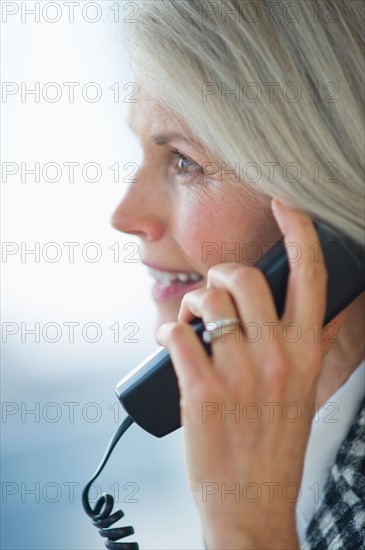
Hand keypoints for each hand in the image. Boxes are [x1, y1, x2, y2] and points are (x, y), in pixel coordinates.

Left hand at [156, 199, 339, 548]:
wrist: (252, 501)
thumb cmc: (275, 441)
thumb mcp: (307, 389)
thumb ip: (316, 345)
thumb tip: (332, 309)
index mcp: (306, 353)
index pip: (311, 277)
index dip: (299, 231)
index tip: (284, 202)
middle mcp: (277, 358)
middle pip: (246, 278)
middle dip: (221, 272)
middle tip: (214, 288)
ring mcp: (239, 374)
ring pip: (206, 302)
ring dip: (191, 302)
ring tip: (191, 321)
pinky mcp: (201, 390)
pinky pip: (177, 333)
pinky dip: (168, 330)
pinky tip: (173, 341)